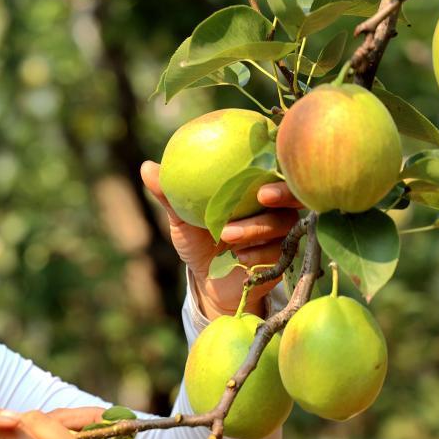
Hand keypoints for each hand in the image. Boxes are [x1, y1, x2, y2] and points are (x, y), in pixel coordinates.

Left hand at [140, 161, 303, 318]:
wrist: (208, 281)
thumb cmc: (198, 241)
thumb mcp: (182, 218)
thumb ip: (170, 194)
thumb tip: (147, 167)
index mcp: (253, 189)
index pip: (273, 168)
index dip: (277, 160)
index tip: (261, 157)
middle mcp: (274, 207)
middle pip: (292, 193)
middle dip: (282, 192)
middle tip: (262, 196)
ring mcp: (282, 232)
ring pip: (282, 223)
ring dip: (256, 228)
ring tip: (228, 234)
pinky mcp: (282, 258)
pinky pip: (277, 251)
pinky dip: (257, 253)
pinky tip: (239, 258)